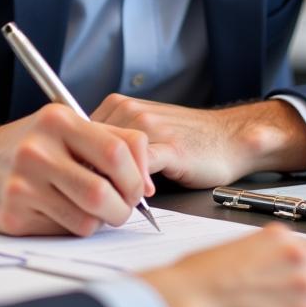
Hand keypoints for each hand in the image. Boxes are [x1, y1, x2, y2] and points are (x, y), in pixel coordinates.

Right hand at [0, 107, 153, 236]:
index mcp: (58, 120)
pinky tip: (61, 212)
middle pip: (105, 192)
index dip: (137, 175)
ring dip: (99, 222)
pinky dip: (73, 228)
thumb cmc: (30, 146)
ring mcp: (23, 184)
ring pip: (87, 219)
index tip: (139, 187)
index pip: (117, 150)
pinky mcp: (12, 215)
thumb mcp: (65, 127)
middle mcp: (38, 149)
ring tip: (92, 210)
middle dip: (124, 208)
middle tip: (123, 208)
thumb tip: (148, 181)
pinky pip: (63, 232)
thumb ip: (111, 141)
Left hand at [92, 96, 305, 187]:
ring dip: (110, 186)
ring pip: (109, 162)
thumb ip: (110, 142)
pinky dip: (136, 188)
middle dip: (90, 178)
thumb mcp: (139, 133)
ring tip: (121, 202)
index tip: (82, 186)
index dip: (77, 165)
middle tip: (99, 201)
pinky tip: (144, 197)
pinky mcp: (169, 147)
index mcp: (118, 105)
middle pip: (87, 150)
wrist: (230, 139)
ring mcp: (149, 126)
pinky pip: (139, 170)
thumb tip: (76, 166)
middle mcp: (129, 109)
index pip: (77, 136)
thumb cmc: (185, 140)